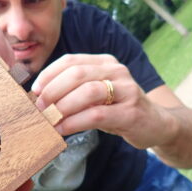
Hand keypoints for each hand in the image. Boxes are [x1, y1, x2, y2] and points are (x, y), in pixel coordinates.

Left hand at [31, 54, 173, 148]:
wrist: (156, 124)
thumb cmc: (118, 108)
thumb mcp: (97, 94)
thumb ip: (75, 90)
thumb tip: (41, 97)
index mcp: (105, 62)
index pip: (71, 61)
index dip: (49, 74)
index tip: (35, 90)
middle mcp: (117, 71)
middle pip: (77, 74)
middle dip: (53, 90)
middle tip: (40, 106)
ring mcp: (127, 90)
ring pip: (87, 93)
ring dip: (63, 107)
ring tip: (49, 119)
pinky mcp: (131, 112)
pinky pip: (97, 115)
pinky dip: (74, 122)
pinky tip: (62, 129)